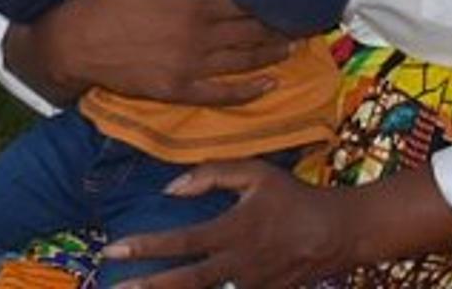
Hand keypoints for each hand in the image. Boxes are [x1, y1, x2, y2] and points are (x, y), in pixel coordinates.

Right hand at [25, 0, 291, 105]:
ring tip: (294, 47)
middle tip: (302, 21)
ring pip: (242, 63)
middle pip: (249, 33)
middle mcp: (198, 38)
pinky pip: (222, 94)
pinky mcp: (179, 90)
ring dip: (271, 56)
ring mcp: (190, 68)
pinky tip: (269, 84)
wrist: (80, 42)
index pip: (242, 2)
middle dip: (277, 27)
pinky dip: (249, 90)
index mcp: (192, 5)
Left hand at [104, 159, 351, 288]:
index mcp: (235, 229)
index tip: (113, 249)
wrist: (338, 233)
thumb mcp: (257, 173)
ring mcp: (250, 287)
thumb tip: (170, 188)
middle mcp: (238, 264)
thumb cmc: (293, 198)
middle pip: (186, 283)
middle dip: (147, 288)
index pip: (182, 240)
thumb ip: (213, 174)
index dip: (146, 246)